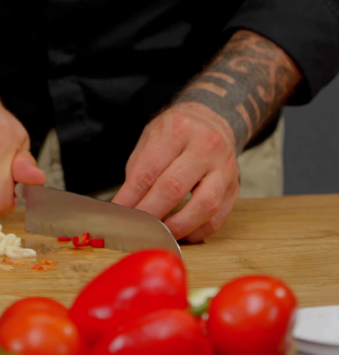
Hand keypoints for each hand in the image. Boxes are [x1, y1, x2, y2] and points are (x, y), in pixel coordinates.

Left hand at [112, 102, 239, 242]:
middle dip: (150, 213)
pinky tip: (181, 233)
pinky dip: (197, 231)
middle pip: (173, 188)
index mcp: (177, 130)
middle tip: (135, 227)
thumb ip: (139, 171)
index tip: (119, 213)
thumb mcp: (151, 139)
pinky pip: (217, 217)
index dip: (131, 197)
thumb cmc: (175, 132)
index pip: (149, 171)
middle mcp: (205, 147)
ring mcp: (224, 168)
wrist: (213, 120)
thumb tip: (125, 206)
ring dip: (176, 226)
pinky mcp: (235, 188)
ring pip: (203, 206)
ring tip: (158, 234)